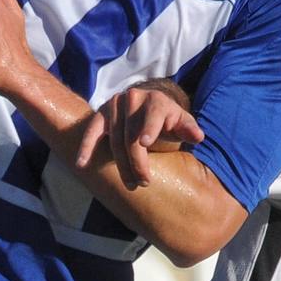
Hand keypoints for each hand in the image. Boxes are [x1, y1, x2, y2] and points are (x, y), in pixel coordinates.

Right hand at [77, 83, 203, 188]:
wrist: (146, 110)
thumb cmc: (168, 122)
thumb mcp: (181, 124)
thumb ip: (188, 129)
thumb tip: (198, 136)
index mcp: (156, 99)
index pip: (154, 114)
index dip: (149, 127)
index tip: (144, 142)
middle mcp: (134, 97)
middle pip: (132, 133)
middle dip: (137, 160)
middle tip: (143, 182)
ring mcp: (114, 104)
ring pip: (114, 139)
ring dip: (120, 164)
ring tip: (130, 183)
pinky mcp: (100, 114)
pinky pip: (92, 131)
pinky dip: (86, 147)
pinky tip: (81, 163)